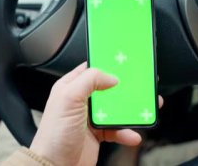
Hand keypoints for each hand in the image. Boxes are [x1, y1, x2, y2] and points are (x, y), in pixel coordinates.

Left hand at [30, 62, 163, 165]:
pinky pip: (117, 130)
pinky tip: (132, 134)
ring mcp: (90, 118)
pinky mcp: (98, 134)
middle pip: (108, 88)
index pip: (92, 69)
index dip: (107, 65)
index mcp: (71, 87)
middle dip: (125, 88)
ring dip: (130, 111)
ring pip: (116, 109)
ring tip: (143, 110)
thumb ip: (89, 80)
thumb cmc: (54, 135)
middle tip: (139, 86)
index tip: (124, 64)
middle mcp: (81, 101)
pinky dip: (126, 132)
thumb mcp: (68, 98)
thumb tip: (110, 76)